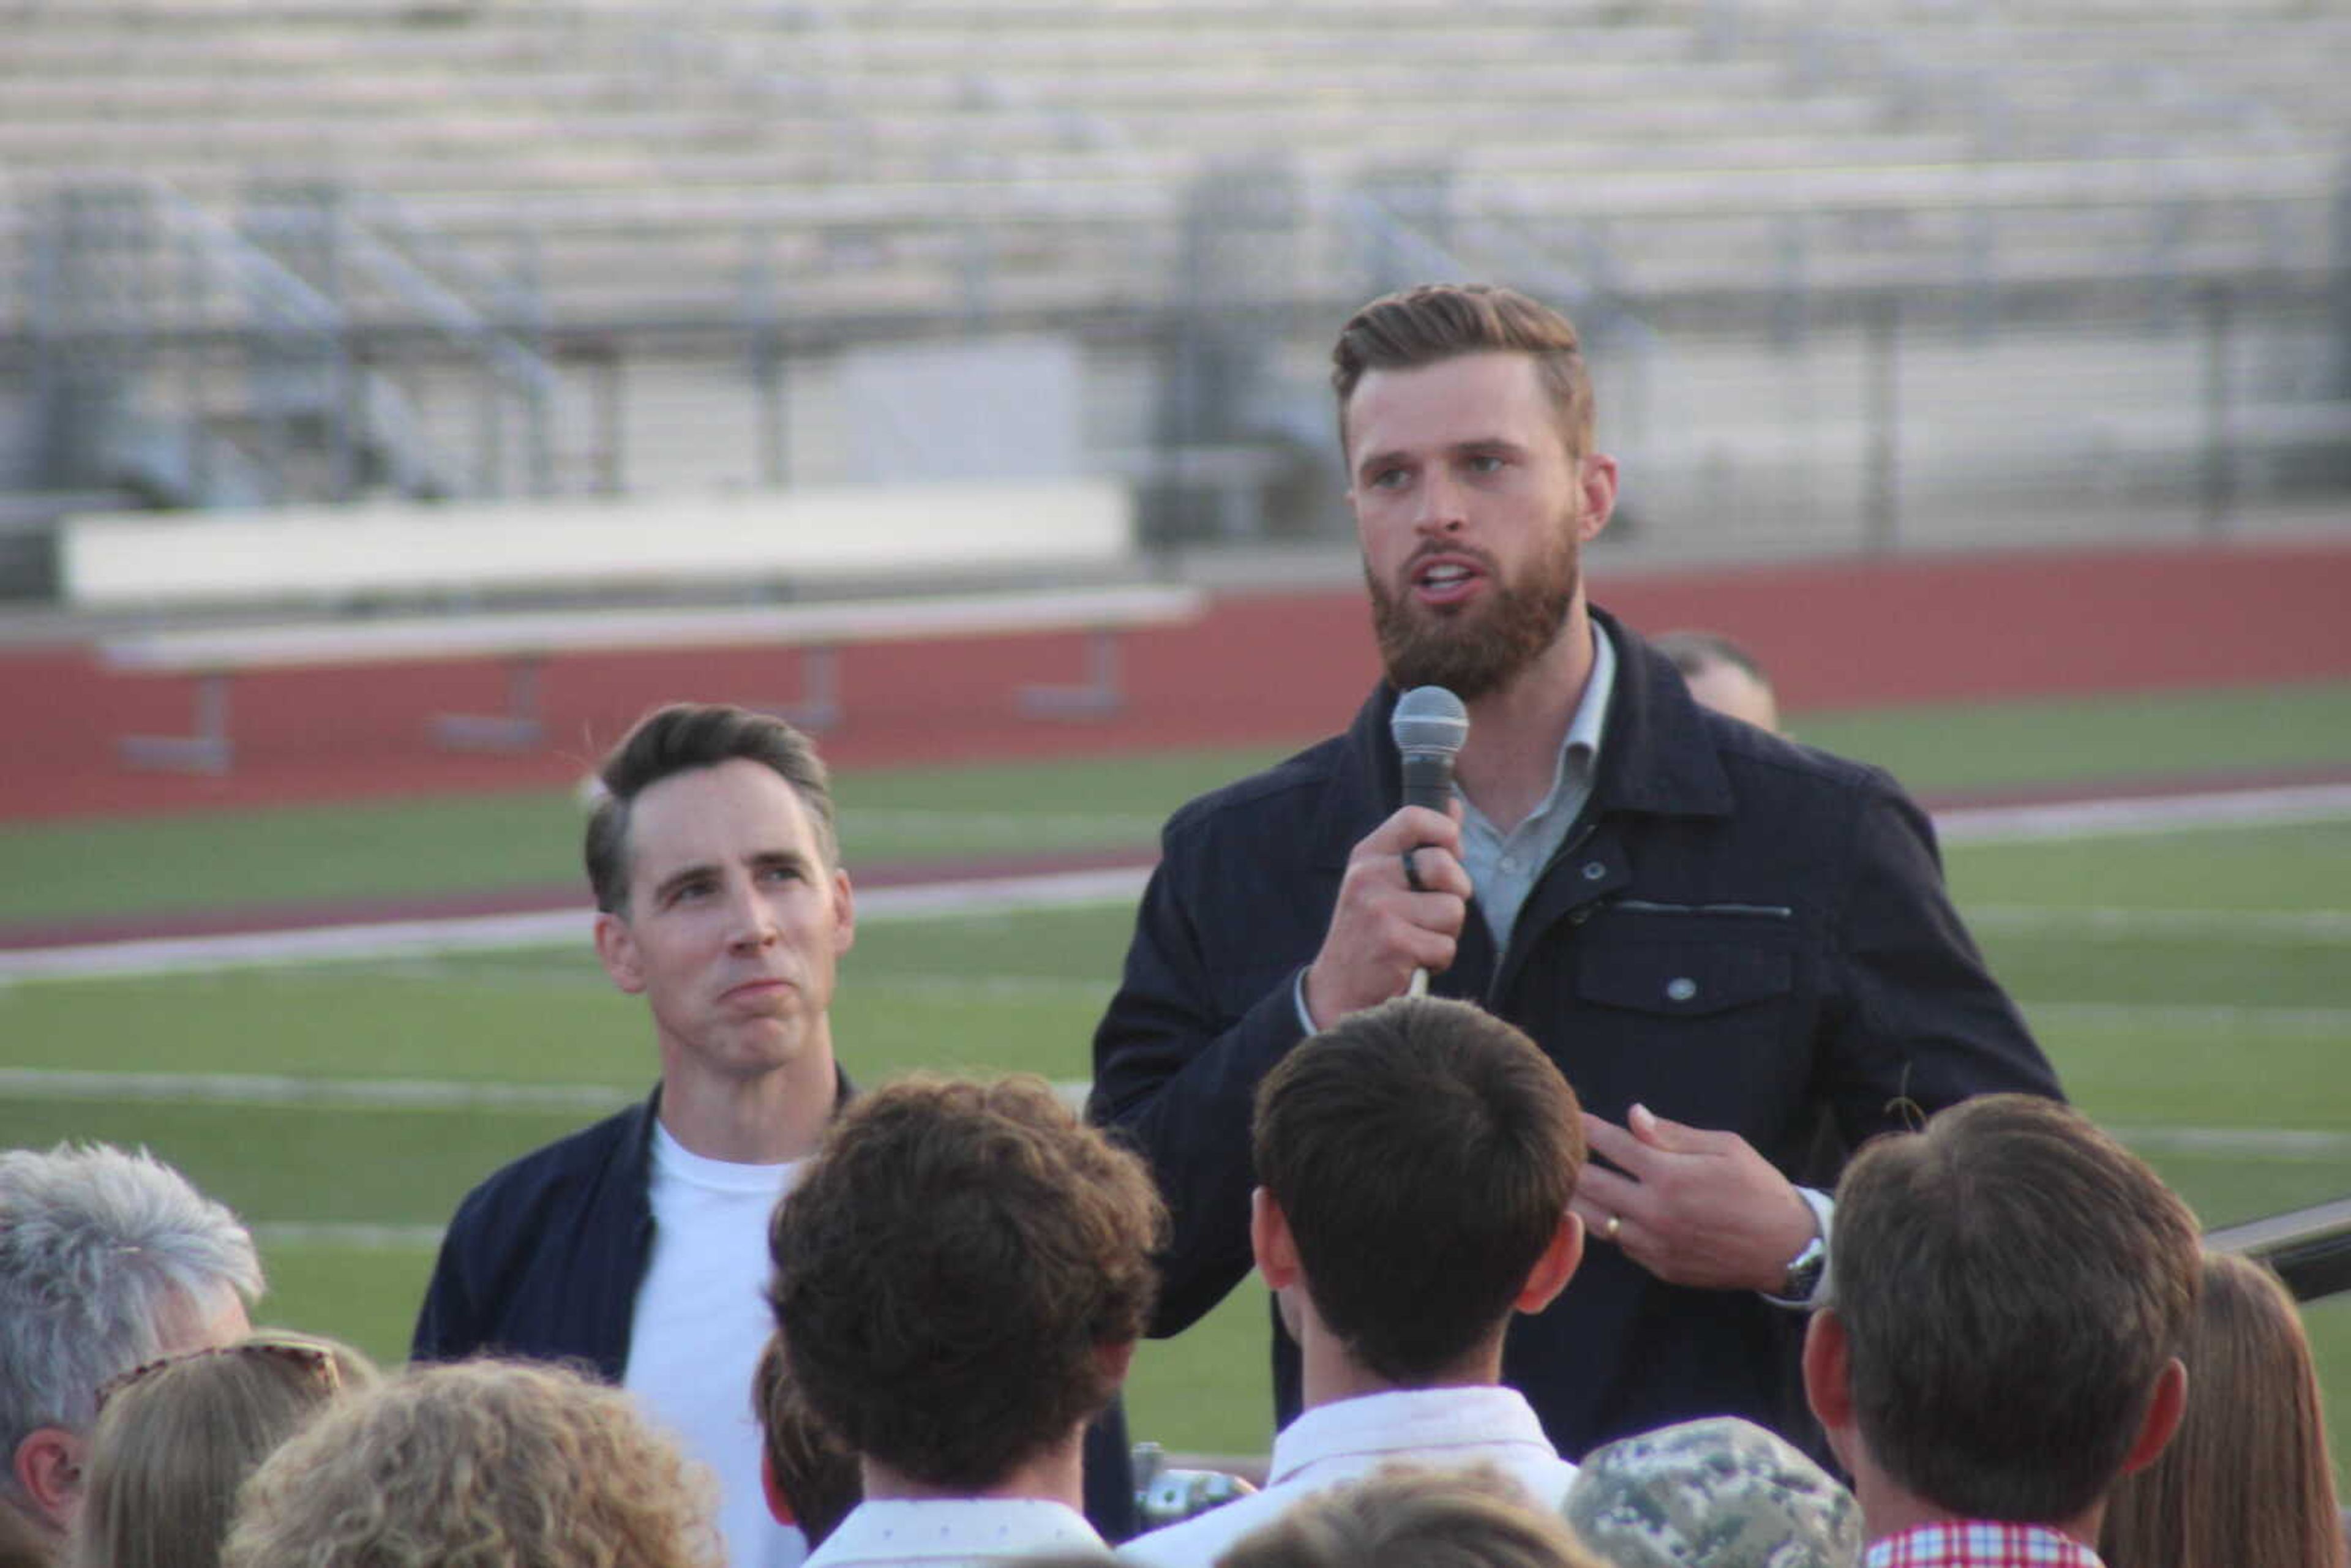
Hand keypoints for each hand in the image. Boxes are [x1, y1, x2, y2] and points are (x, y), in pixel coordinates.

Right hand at [1301, 804, 1469, 1029]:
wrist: (1337, 991)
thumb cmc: (1371, 933)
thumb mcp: (1381, 882)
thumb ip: (1418, 846)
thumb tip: (1454, 806)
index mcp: (1367, 856)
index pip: (1414, 817)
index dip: (1445, 831)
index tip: (1451, 854)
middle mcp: (1368, 877)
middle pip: (1445, 866)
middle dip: (1454, 894)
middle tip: (1431, 913)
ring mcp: (1379, 910)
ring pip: (1453, 910)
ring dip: (1445, 933)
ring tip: (1416, 941)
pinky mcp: (1393, 944)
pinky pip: (1446, 946)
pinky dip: (1437, 960)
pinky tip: (1411, 963)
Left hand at [1572, 1104, 1817, 1292]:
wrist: (1788, 1249)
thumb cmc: (1760, 1188)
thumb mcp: (1725, 1147)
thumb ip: (1672, 1134)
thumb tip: (1632, 1115)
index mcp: (1670, 1175)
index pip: (1612, 1145)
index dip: (1588, 1128)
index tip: (1571, 1117)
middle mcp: (1655, 1211)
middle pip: (1592, 1184)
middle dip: (1569, 1164)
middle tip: (1555, 1151)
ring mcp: (1655, 1244)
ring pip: (1598, 1221)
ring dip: (1578, 1200)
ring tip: (1562, 1184)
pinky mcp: (1661, 1268)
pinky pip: (1622, 1244)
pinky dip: (1609, 1227)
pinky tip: (1603, 1213)